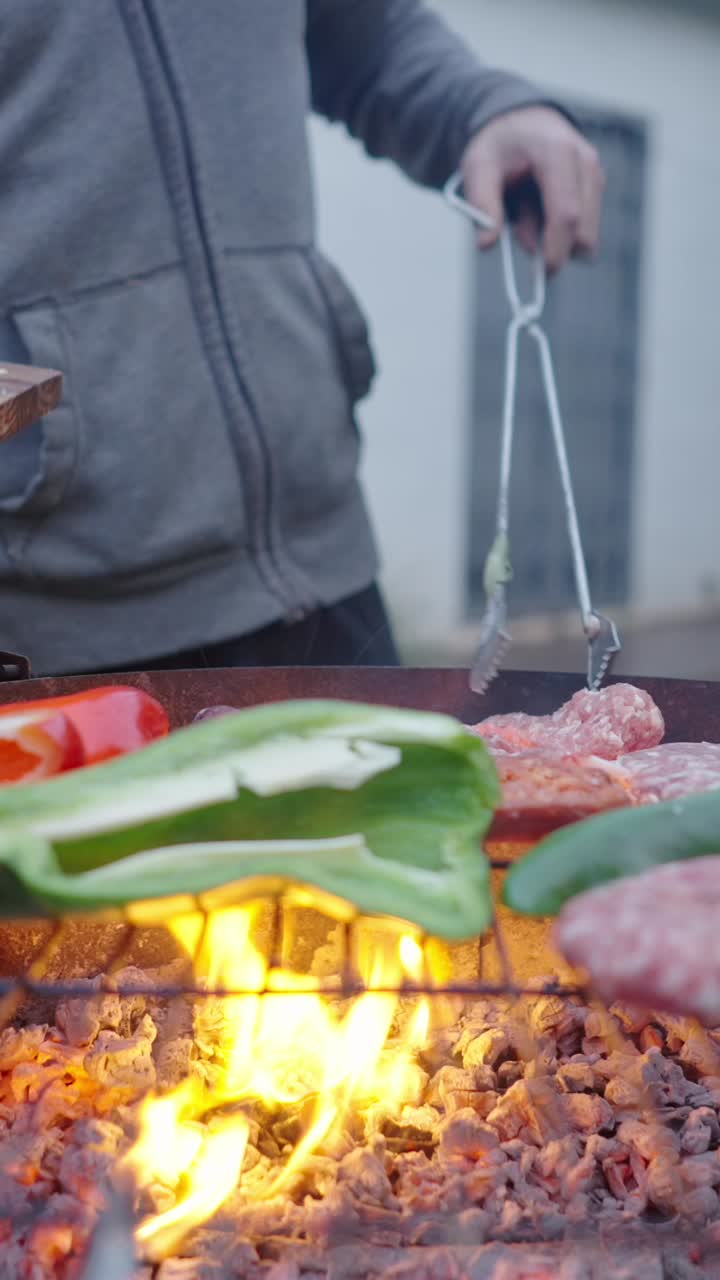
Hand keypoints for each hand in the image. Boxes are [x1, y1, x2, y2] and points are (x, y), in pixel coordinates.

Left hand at [461, 106, 605, 272]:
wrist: (520, 120)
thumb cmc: (500, 143)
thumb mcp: (478, 166)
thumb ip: (482, 203)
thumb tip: (487, 243)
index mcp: (558, 153)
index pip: (566, 214)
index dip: (557, 250)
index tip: (543, 274)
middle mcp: (586, 163)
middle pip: (583, 231)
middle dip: (554, 247)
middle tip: (520, 233)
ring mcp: (595, 175)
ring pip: (585, 233)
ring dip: (553, 236)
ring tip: (526, 209)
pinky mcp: (596, 188)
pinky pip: (583, 227)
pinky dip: (558, 228)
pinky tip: (539, 207)